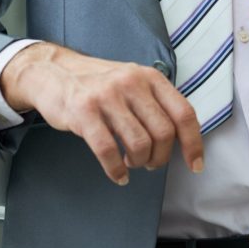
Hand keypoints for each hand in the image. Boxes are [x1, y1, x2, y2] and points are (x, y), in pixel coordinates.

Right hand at [0, 43, 202, 185]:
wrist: (53, 73)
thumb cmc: (98, 85)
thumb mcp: (133, 82)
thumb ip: (156, 103)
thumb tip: (183, 139)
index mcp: (150, 77)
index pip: (183, 113)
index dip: (193, 143)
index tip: (195, 165)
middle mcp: (132, 82)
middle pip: (164, 133)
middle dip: (160, 158)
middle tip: (149, 163)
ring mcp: (107, 96)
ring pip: (139, 144)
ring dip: (138, 163)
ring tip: (130, 163)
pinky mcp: (84, 111)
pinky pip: (108, 150)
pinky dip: (116, 170)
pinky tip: (118, 174)